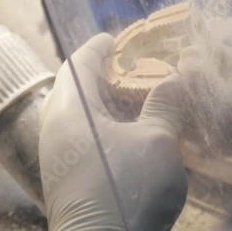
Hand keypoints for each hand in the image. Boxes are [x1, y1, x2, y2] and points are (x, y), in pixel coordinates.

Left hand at [38, 33, 188, 230]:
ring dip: (101, 104)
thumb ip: (166, 105)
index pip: (78, 64)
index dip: (96, 47)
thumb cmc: (126, 192)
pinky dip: (100, 128)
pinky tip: (126, 137)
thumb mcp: (157, 141)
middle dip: (99, 75)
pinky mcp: (65, 177)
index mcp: (71, 110)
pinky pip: (79, 138)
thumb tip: (175, 80)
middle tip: (127, 70)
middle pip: (73, 88)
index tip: (111, 38)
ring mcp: (57, 155)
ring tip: (131, 102)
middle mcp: (56, 129)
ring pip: (76, 115)